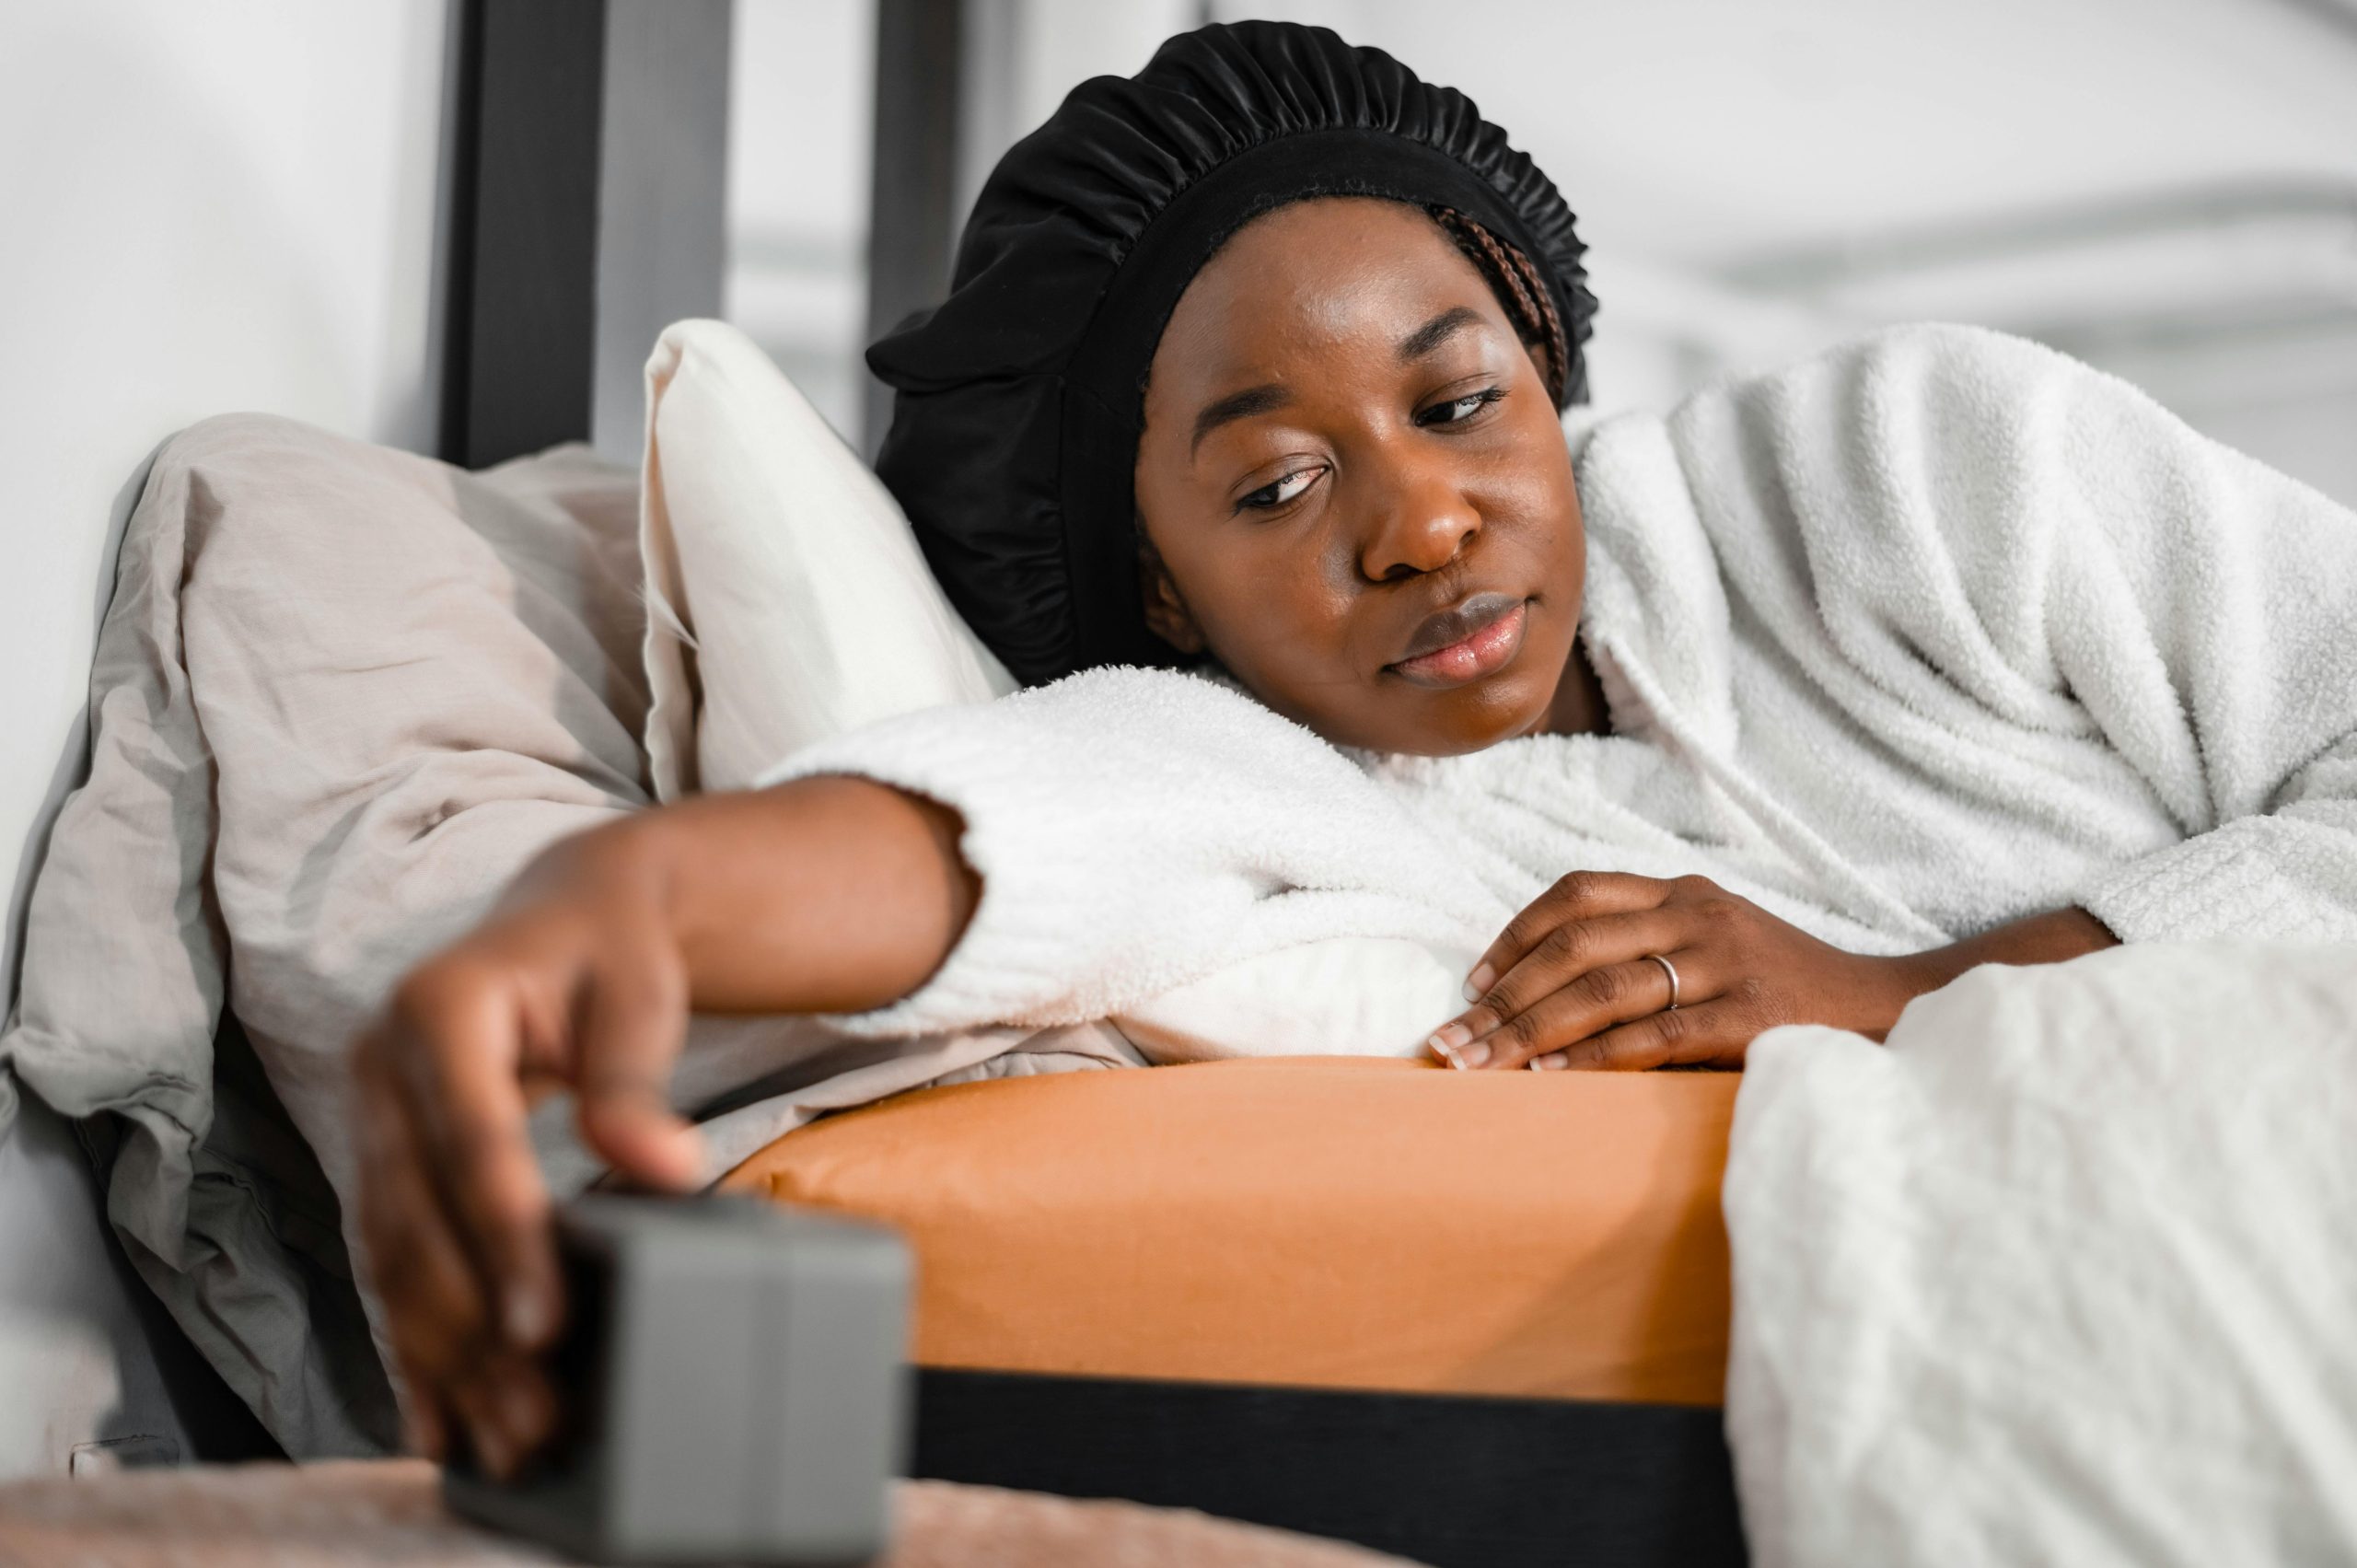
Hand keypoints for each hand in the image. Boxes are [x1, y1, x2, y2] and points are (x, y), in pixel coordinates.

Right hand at [350, 820, 703, 1476]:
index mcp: (439, 1005)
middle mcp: (380, 1062)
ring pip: (394, 1253)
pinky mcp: (379, 1158)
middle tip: (527, 1411)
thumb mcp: (637, 995)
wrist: (566, 916)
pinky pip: (390, 1260)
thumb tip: (663, 1167)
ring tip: (499, 1431)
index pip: (472, 1138)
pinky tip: (439, 1411)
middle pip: (418, 1213)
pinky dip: (415, 1338)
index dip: (503, 1235)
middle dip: (469, 1322)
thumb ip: (635, 1082)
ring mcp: (368, 1114)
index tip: (541, 1323)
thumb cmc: (611, 951)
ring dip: (441, 1351)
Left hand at [1424, 871, 1922, 1070]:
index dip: (1516, 934)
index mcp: (1686, 892)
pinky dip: (1596, 1055)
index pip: (1578, 893)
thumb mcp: (1720, 947)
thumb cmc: (1791, 991)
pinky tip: (1551, 1076)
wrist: (1895, 1011)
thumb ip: (1651, 949)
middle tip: (1450, 1041)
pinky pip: (1656, 1033)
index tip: (1473, 981)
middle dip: (1504, 994)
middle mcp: (1701, 914)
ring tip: (1481, 1064)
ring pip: (1604, 986)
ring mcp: (1729, 960)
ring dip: (1530, 1028)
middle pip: (1576, 943)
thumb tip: (1548, 996)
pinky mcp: (1754, 1015)